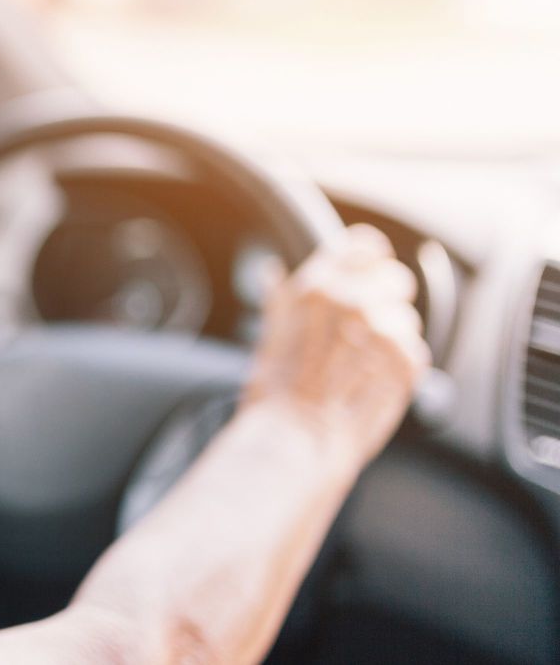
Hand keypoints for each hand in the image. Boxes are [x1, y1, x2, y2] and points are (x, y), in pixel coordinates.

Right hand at [243, 224, 430, 463]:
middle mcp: (353, 301)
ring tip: (362, 366)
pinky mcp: (406, 363)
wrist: (294, 439)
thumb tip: (272, 271)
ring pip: (407, 319)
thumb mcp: (268, 334)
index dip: (368, 260)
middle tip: (363, 330)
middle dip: (386, 300)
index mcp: (317, 286)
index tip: (366, 276)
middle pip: (395, 278)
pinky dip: (401, 367)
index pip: (364, 245)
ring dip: (391, 338)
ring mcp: (382, 332)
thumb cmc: (275, 393)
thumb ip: (281, 298)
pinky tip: (372, 382)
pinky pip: (416, 352)